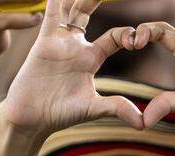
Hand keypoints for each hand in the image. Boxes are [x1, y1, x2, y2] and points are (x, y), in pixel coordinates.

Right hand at [0, 0, 144, 132]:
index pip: (115, 37)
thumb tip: (143, 123)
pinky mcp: (44, 40)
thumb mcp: (93, 108)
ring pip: (72, 8)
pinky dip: (56, 1)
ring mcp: (59, 40)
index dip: (127, 35)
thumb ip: (117, 108)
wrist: (31, 117)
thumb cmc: (60, 113)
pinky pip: (51, 13)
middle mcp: (76, 45)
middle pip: (89, 12)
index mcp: (92, 58)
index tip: (136, 42)